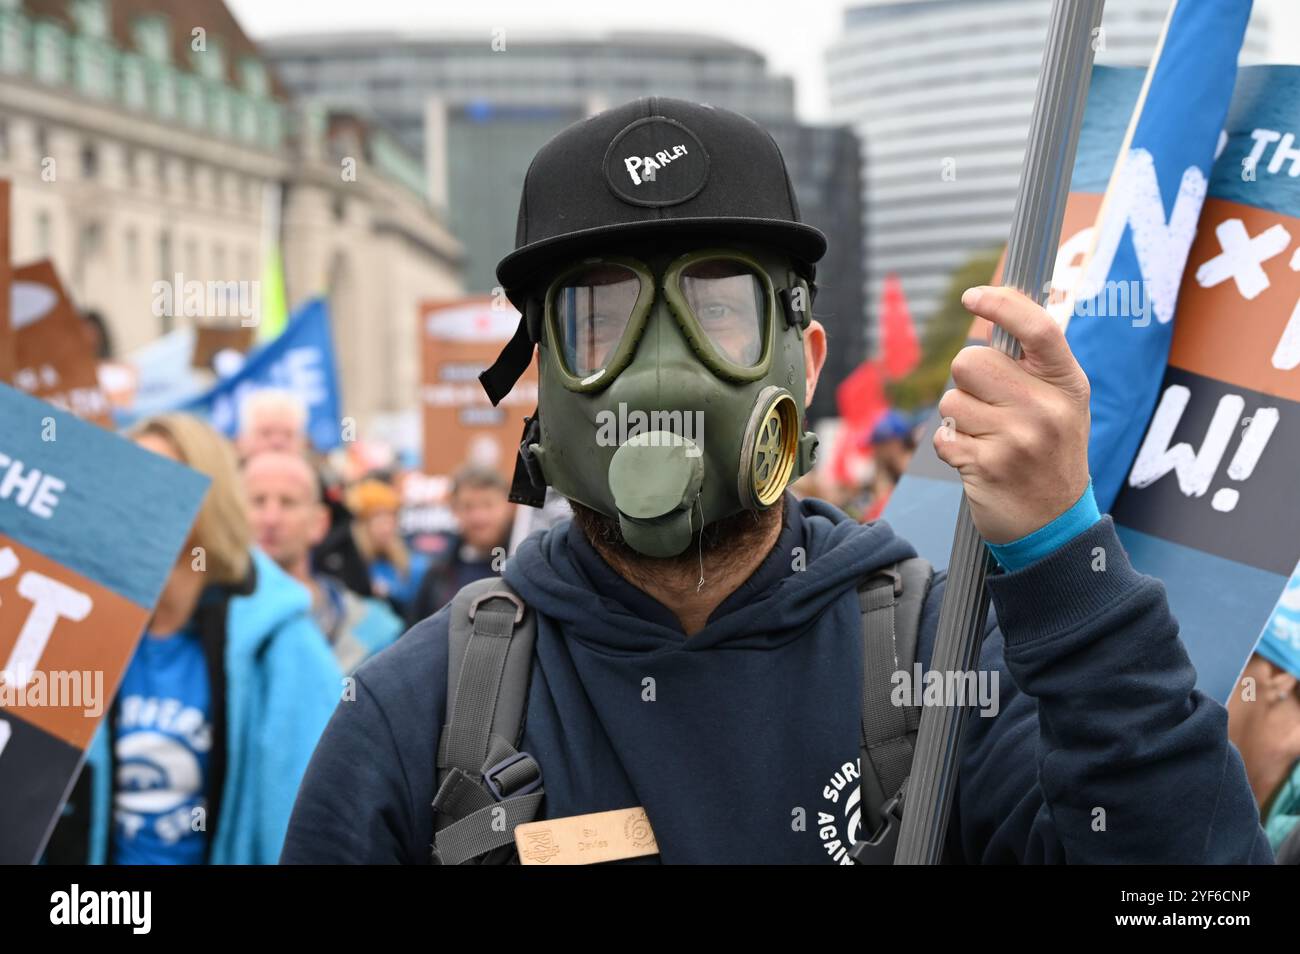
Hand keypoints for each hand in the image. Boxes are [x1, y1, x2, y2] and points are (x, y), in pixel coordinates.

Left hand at [933, 286, 1090, 544]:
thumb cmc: (1050, 454)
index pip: (1038, 327)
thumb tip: (991, 308)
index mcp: (1069, 384)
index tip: (971, 296)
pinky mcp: (986, 466)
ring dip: (959, 419)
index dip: (1001, 304)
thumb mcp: (1062, 403)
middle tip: (989, 406)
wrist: (1053, 524)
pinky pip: (942, 436)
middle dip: (968, 380)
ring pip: (951, 399)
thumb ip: (1033, 363)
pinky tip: (976, 460)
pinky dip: (951, 447)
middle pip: (971, 360)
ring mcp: (1018, 439)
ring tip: (988, 439)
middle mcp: (1046, 408)